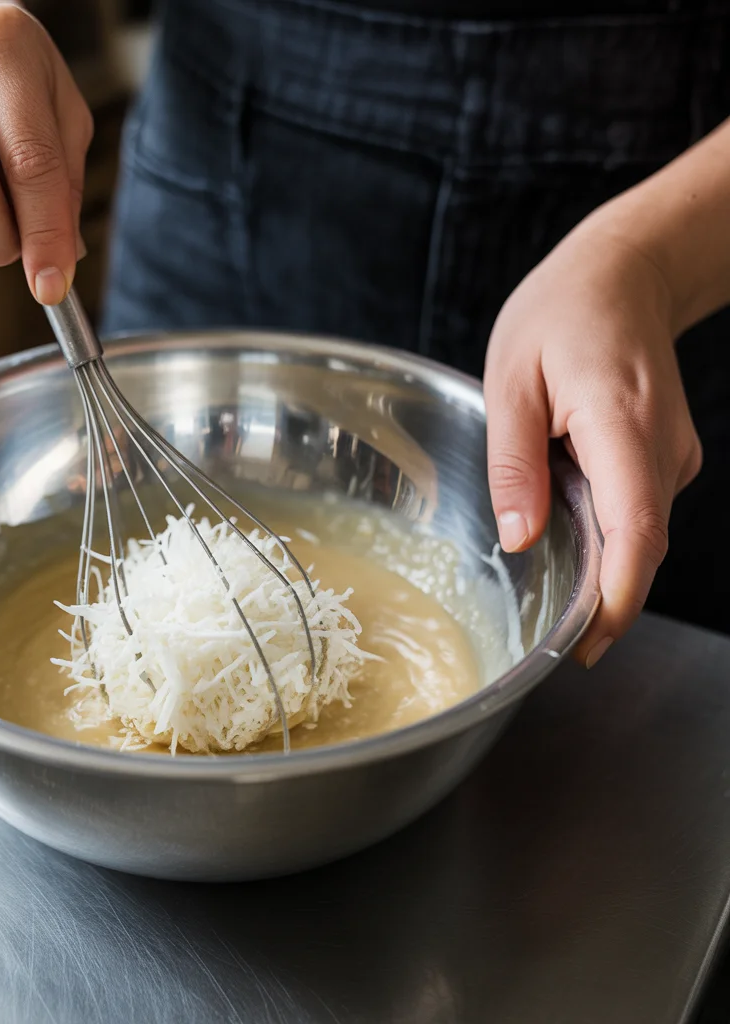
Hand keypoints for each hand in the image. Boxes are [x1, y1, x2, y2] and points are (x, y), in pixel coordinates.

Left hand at [484, 214, 701, 666]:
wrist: (625, 273)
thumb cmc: (560, 314)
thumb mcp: (510, 380)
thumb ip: (513, 462)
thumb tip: (520, 538)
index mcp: (620, 423)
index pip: (634, 528)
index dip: (617, 597)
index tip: (590, 645)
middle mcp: (662, 447)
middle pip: (641, 545)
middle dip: (603, 601)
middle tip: (554, 643)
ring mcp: (672, 453)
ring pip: (639, 532)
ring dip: (601, 566)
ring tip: (550, 584)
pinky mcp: (665, 456)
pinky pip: (635, 510)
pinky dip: (606, 533)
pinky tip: (566, 524)